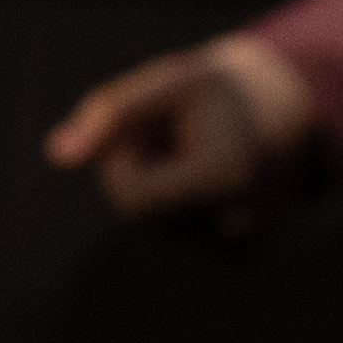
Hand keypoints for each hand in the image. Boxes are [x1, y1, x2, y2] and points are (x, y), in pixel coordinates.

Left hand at [45, 31, 321, 227]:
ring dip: (159, 188)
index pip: (130, 198)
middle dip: (142, 172)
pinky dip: (178, 208)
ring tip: (195, 158)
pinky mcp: (241, 260)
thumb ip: (110, 110)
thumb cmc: (218, 95)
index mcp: (226, 177)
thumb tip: (57, 153)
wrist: (284, 119)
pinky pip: (179, 237)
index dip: (121, 159)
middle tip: (174, 138)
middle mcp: (239, 224)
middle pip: (143, 214)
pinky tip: (208, 184)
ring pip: (159, 227)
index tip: (144, 129)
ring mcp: (243, 249)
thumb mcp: (169, 82)